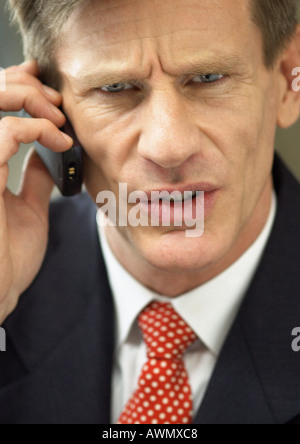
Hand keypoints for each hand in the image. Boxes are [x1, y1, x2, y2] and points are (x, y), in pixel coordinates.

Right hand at [0, 60, 72, 323]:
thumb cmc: (8, 260)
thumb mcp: (28, 211)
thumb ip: (34, 180)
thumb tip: (48, 158)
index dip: (15, 88)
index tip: (48, 91)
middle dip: (21, 84)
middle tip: (54, 97)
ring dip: (28, 96)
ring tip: (57, 113)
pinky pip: (5, 134)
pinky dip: (37, 128)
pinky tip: (61, 141)